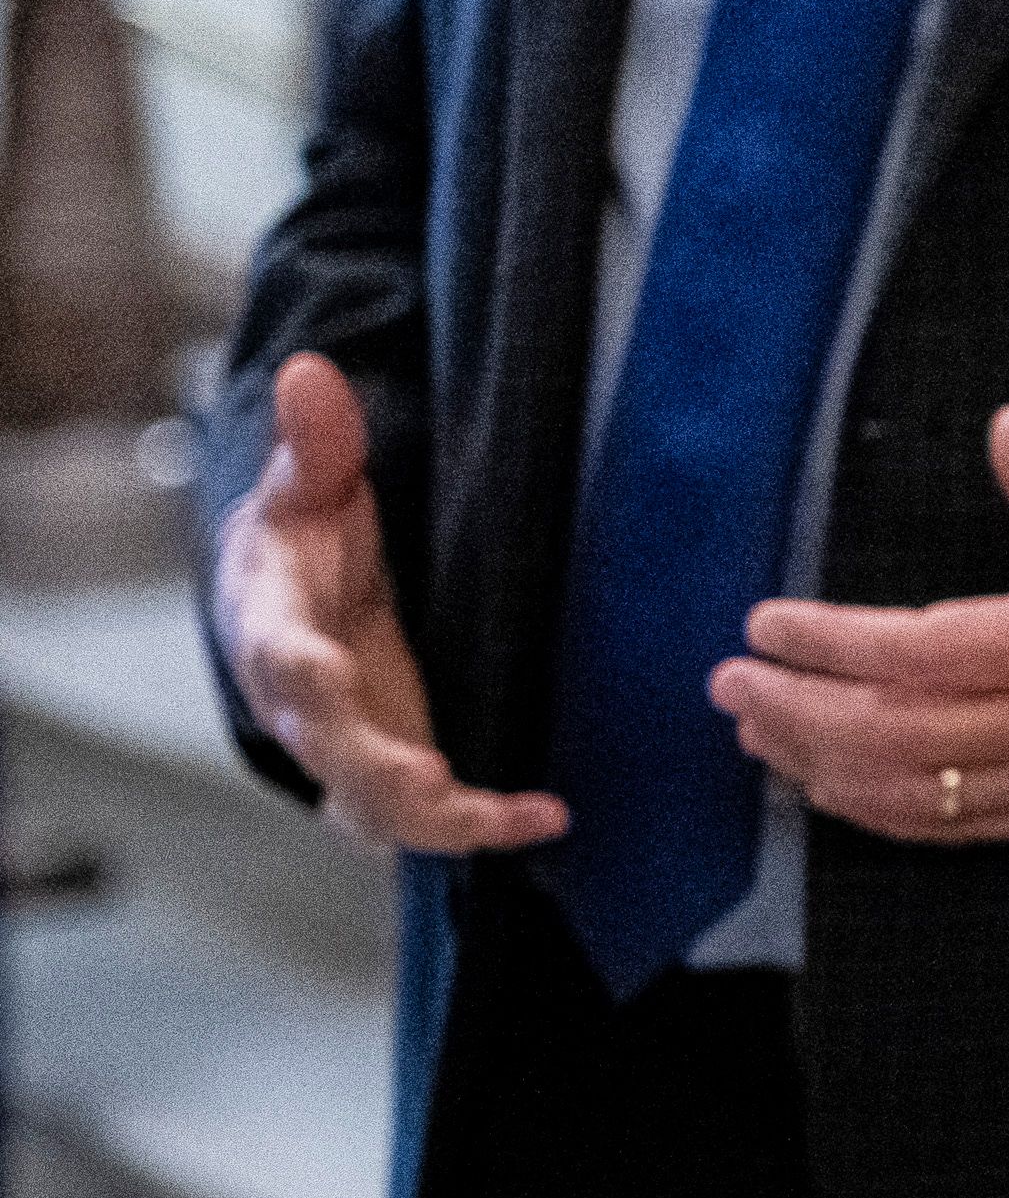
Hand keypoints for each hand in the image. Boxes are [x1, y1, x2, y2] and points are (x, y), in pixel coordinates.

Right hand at [211, 353, 567, 853]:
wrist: (295, 598)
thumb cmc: (303, 539)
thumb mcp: (308, 483)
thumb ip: (316, 440)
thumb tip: (310, 372)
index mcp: (272, 626)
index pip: (274, 651)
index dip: (294, 668)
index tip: (322, 672)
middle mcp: (302, 703)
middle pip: (326, 748)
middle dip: (372, 767)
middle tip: (428, 777)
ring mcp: (344, 746)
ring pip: (371, 804)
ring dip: (434, 819)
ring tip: (510, 816)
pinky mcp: (389, 769)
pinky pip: (424, 816)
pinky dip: (480, 825)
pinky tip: (546, 819)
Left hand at [712, 407, 1008, 843]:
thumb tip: (1001, 432)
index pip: (915, 653)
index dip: (827, 645)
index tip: (766, 623)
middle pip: (893, 737)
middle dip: (796, 713)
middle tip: (729, 686)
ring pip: (915, 794)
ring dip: (824, 769)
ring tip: (762, 736)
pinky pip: (961, 828)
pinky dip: (885, 814)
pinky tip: (842, 791)